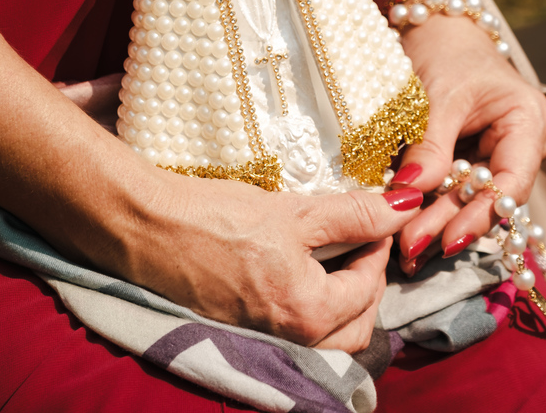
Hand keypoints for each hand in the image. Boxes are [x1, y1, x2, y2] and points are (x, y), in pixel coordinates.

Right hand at [41, 161, 420, 353]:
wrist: (143, 226)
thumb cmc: (213, 216)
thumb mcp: (293, 211)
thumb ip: (353, 214)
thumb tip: (402, 205)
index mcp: (308, 312)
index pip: (370, 285)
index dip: (380, 244)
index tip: (376, 213)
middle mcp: (290, 340)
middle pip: (357, 324)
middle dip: (368, 282)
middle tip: (362, 238)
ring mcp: (264, 341)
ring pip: (327, 336)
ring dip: (342, 300)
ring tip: (336, 257)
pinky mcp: (241, 332)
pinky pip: (295, 332)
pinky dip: (312, 308)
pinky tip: (301, 273)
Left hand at [388, 15, 545, 274]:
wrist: (434, 32)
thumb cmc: (444, 52)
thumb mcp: (435, 96)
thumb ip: (429, 146)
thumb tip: (411, 192)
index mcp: (527, 121)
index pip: (512, 182)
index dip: (481, 214)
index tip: (449, 238)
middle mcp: (520, 144)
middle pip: (488, 197)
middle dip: (449, 224)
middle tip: (412, 249)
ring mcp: (497, 154)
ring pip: (469, 198)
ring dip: (437, 221)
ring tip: (406, 248)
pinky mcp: (471, 160)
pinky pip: (454, 189)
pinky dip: (431, 205)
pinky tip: (406, 227)